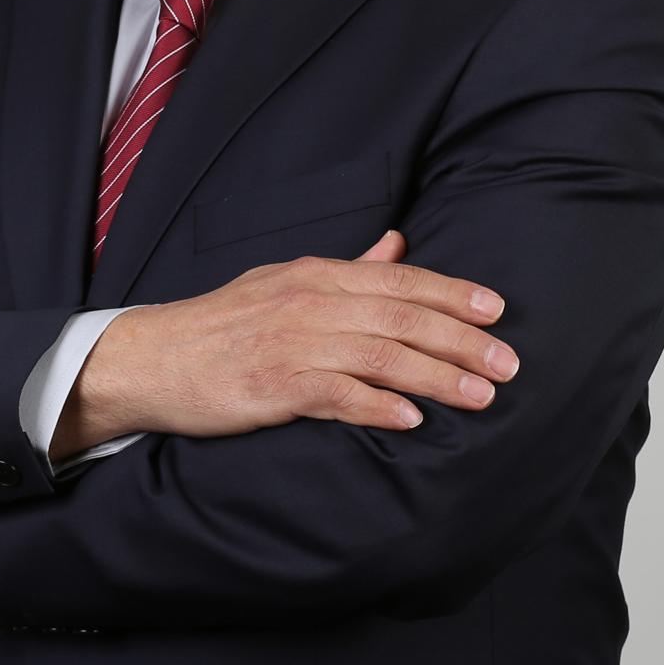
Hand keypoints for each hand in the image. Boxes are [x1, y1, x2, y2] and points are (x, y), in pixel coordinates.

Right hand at [78, 228, 519, 442]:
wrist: (154, 358)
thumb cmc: (226, 324)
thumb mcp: (286, 282)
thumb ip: (348, 270)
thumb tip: (398, 245)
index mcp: (316, 274)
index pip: (398, 279)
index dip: (452, 293)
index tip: (497, 310)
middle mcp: (309, 301)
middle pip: (400, 316)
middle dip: (461, 340)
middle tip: (509, 364)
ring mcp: (291, 344)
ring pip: (379, 356)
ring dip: (436, 377)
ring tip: (480, 397)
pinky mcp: (272, 387)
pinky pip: (336, 396)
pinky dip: (377, 406)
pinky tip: (412, 419)